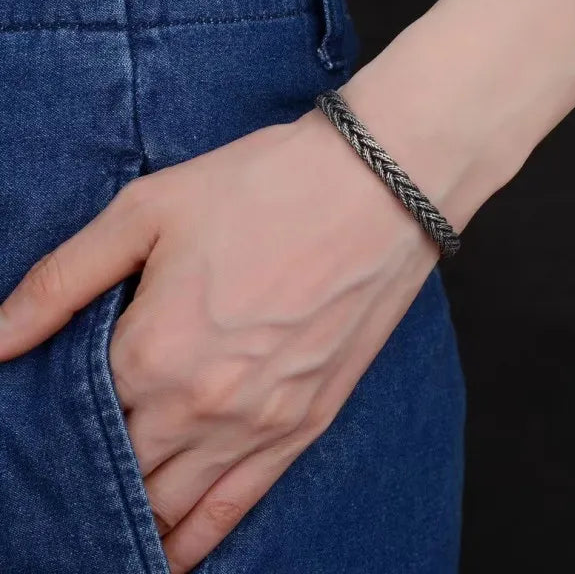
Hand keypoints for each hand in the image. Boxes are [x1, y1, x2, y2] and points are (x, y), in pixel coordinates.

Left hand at [0, 106, 439, 572]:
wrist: (376, 190)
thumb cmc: (263, 189)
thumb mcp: (148, 210)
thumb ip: (62, 281)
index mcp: (147, 352)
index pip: (76, 420)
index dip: (54, 422)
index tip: (46, 419)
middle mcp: (197, 406)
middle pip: (121, 468)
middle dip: (92, 469)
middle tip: (75, 465)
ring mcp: (256, 425)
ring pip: (171, 504)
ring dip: (136, 516)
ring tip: (111, 519)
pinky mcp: (305, 425)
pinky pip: (236, 507)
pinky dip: (197, 540)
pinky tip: (173, 556)